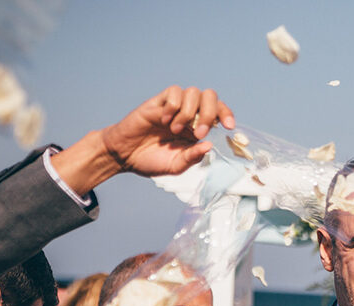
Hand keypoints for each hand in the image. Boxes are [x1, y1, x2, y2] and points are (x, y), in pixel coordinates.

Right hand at [99, 86, 235, 176]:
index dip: (226, 114)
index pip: (218, 112)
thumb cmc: (151, 160)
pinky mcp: (158, 103)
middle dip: (209, 113)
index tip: (229, 127)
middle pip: (210, 96)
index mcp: (197, 128)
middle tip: (199, 133)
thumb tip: (208, 146)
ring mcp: (173, 107)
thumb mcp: (176, 166)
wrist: (124, 155)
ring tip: (176, 130)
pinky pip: (173, 92)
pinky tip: (165, 121)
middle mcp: (188, 114)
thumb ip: (192, 157)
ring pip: (192, 92)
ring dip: (189, 112)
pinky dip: (173, 107)